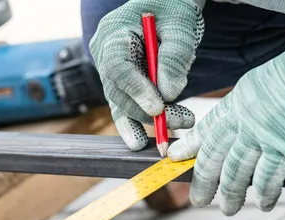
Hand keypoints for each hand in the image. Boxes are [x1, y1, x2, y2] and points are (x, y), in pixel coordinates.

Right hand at [89, 0, 204, 150]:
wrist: (168, 11)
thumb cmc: (174, 11)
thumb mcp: (180, 26)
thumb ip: (174, 57)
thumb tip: (170, 93)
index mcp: (113, 33)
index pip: (117, 67)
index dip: (136, 90)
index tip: (158, 108)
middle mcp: (104, 54)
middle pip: (119, 91)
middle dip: (149, 111)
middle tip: (180, 121)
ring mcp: (110, 72)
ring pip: (123, 104)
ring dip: (150, 120)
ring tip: (180, 126)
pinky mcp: (121, 85)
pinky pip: (126, 108)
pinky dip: (139, 123)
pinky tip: (147, 142)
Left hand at [168, 24, 284, 215]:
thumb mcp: (267, 80)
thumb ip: (253, 104)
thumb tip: (248, 124)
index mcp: (239, 101)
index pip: (208, 129)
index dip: (190, 146)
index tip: (175, 157)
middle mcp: (245, 120)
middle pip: (216, 157)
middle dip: (204, 180)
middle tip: (198, 198)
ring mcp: (263, 137)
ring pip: (237, 173)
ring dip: (231, 194)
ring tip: (227, 208)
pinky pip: (268, 179)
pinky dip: (264, 194)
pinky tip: (262, 204)